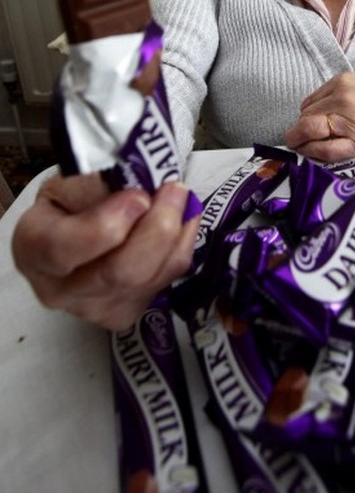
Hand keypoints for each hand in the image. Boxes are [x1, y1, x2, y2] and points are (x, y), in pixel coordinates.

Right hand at [11, 173, 199, 330]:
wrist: (80, 226)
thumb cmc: (73, 200)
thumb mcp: (71, 180)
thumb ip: (97, 185)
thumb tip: (139, 187)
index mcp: (33, 249)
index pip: (63, 249)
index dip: (105, 225)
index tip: (137, 196)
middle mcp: (59, 290)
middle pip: (118, 272)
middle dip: (156, 228)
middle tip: (173, 189)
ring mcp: (94, 309)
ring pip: (150, 276)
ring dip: (176, 232)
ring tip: (180, 197)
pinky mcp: (127, 312)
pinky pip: (167, 278)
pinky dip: (182, 244)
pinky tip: (183, 219)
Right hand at [284, 72, 354, 161]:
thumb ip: (328, 151)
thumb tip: (303, 150)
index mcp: (347, 119)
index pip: (307, 127)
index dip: (295, 138)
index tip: (291, 146)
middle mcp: (342, 98)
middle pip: (305, 116)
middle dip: (302, 130)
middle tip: (307, 141)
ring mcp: (342, 84)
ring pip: (308, 105)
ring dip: (310, 118)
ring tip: (324, 127)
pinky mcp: (343, 76)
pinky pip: (317, 93)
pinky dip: (318, 105)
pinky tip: (331, 113)